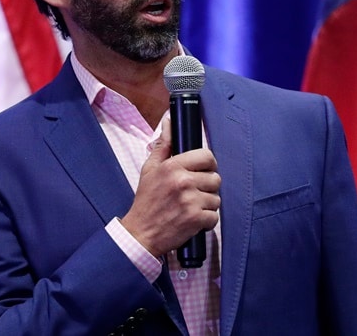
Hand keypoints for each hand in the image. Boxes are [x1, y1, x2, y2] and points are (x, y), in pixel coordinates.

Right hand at [120, 118, 220, 257]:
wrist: (140, 234)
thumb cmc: (146, 200)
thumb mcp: (150, 169)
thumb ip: (164, 145)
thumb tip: (169, 121)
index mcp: (173, 166)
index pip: (207, 156)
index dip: (208, 164)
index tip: (203, 171)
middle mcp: (184, 181)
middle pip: (215, 178)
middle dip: (207, 186)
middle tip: (194, 193)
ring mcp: (191, 201)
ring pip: (216, 198)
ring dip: (207, 204)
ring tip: (191, 207)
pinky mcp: (196, 219)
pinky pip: (215, 216)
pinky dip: (206, 221)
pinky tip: (193, 220)